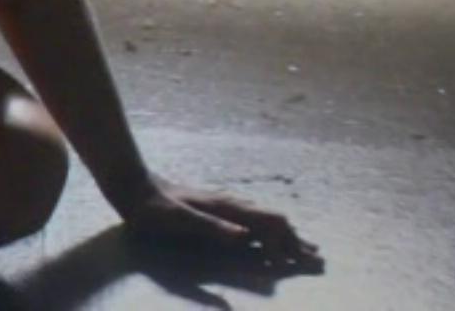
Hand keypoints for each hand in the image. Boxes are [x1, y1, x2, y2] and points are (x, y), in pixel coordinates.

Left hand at [117, 174, 322, 272]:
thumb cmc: (154, 208)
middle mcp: (232, 205)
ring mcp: (226, 206)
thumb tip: (245, 236)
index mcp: (228, 209)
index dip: (285, 245)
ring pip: (266, 221)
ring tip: (306, 250)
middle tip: (319, 261)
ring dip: (287, 237)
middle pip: (275, 222)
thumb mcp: (179, 220)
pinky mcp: (217, 211)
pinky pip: (254, 221)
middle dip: (296, 242)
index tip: (294, 266)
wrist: (134, 187)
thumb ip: (210, 227)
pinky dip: (271, 232)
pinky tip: (270, 237)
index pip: (271, 224)